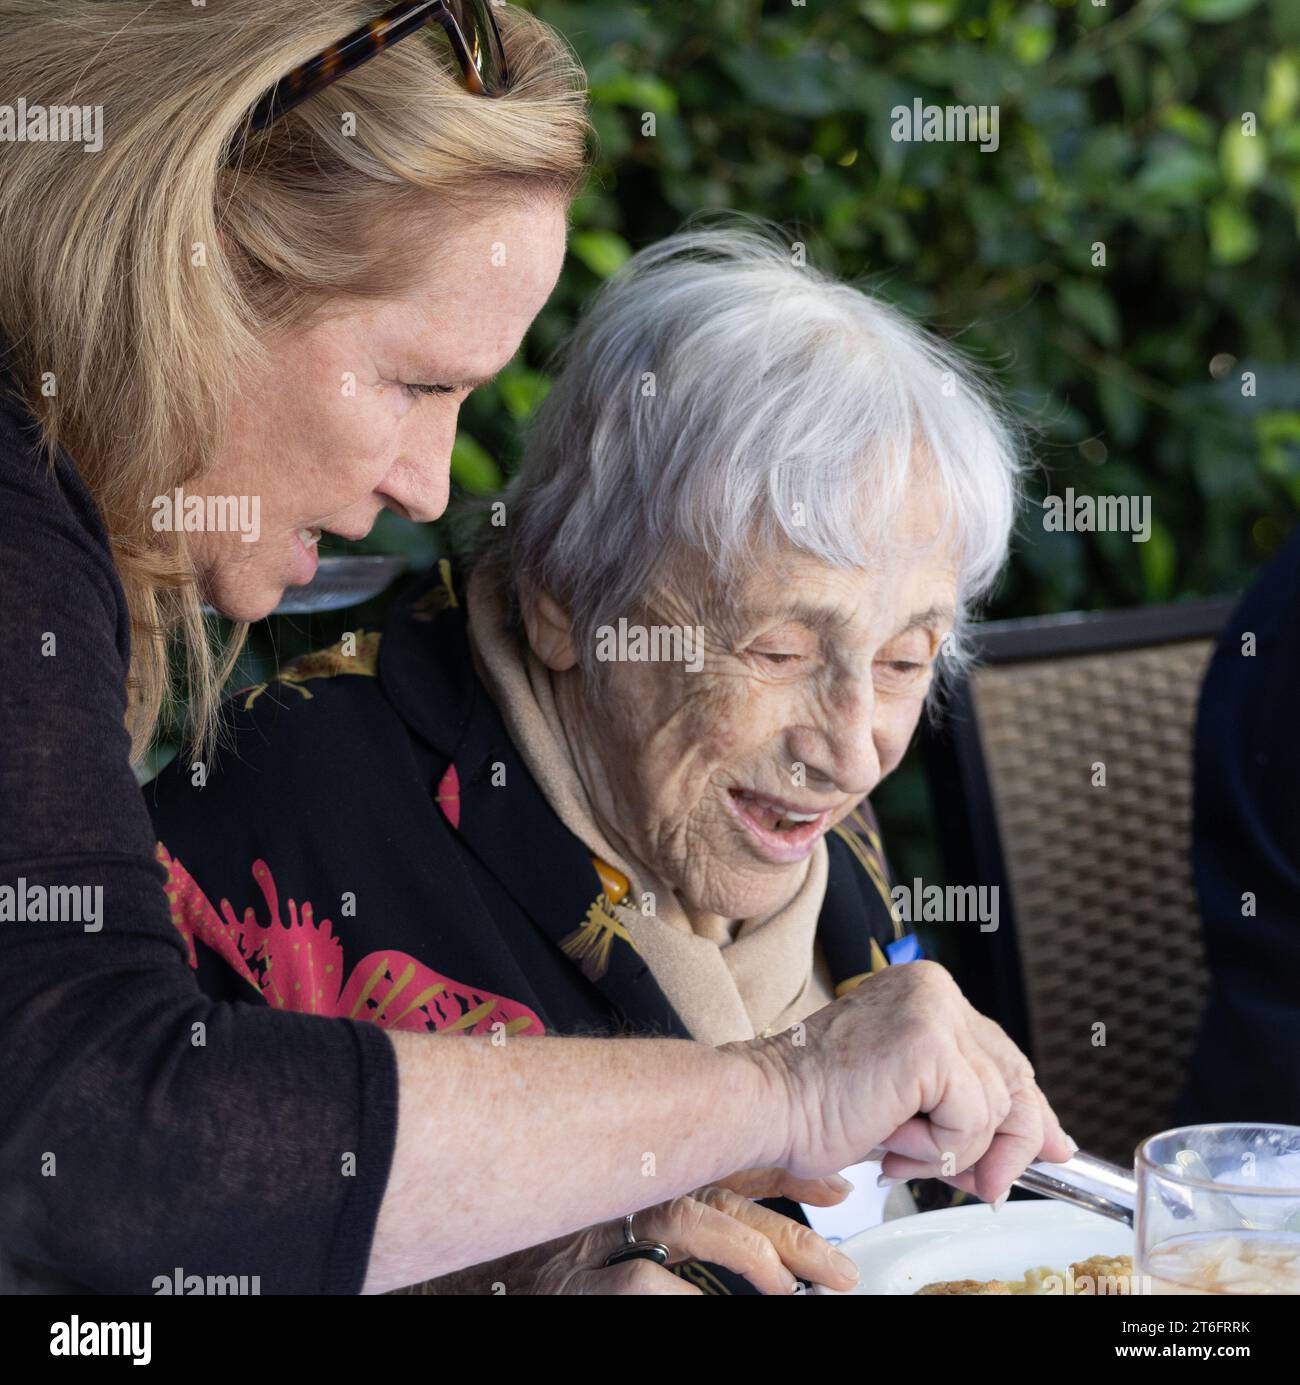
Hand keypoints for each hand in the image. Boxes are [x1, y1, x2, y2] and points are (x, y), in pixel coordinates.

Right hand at [498, 1171, 859, 1294]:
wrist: (445, 1248)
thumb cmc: (523, 1241)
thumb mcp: (595, 1214)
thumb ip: (660, 1204)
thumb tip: (729, 1223)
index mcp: (635, 1175)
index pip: (724, 1165)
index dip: (784, 1172)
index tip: (839, 1188)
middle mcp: (619, 1192)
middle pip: (723, 1200)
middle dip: (790, 1231)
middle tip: (843, 1272)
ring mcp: (594, 1232)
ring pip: (690, 1223)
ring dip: (749, 1254)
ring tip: (791, 1289)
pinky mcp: (567, 1278)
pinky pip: (636, 1279)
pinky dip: (678, 1294)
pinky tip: (706, 1305)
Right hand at [744, 960, 1074, 1204]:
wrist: (769, 1105)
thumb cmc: (819, 1105)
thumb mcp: (911, 1104)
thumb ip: (971, 1110)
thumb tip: (1046, 1141)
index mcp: (926, 991)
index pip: (1004, 1055)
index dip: (1030, 1112)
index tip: (1048, 1146)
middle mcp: (934, 989)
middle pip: (1015, 1080)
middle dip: (1007, 1145)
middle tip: (983, 1185)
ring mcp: (933, 1011)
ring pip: (996, 1108)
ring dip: (952, 1150)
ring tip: (897, 1144)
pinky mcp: (928, 1044)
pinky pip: (973, 1120)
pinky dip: (939, 1149)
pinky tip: (893, 1139)